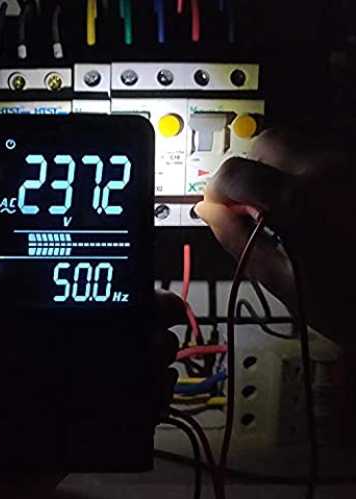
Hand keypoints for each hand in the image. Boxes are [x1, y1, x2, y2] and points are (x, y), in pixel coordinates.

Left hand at [0, 220, 184, 498]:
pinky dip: (150, 395)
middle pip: (104, 326)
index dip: (100, 277)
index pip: (68, 294)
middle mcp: (48, 355)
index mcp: (19, 329)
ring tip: (165, 344)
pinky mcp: (79, 427)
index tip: (127, 264)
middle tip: (163, 305)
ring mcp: (66, 391)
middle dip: (139, 312)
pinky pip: (122, 407)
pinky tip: (162, 384)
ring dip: (150, 349)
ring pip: (120, 362)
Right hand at [195, 128, 355, 345]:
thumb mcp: (281, 280)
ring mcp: (353, 164)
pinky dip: (305, 171)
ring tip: (284, 207)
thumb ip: (236, 239)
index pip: (235, 172)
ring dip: (277, 168)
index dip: (217, 190)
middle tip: (248, 203)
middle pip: (266, 142)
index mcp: (301, 200)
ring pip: (297, 142)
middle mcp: (331, 169)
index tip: (218, 205)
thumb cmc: (352, 302)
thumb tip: (210, 213)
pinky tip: (311, 204)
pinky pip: (324, 154)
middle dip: (247, 169)